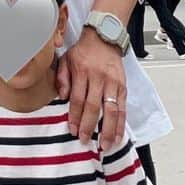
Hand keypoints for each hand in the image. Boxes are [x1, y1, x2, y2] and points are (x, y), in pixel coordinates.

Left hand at [56, 28, 126, 150]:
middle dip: (89, 126)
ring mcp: (112, 83)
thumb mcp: (66, 59)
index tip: (72, 130)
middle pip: (93, 106)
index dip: (75, 116)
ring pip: (111, 110)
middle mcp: (98, 78)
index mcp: (82, 71)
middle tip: (85, 141)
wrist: (104, 38)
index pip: (78, 98)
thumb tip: (62, 96)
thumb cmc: (83, 51)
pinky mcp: (122, 87)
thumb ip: (62, 78)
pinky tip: (117, 136)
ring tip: (104, 145)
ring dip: (107, 130)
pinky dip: (120, 124)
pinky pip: (122, 108)